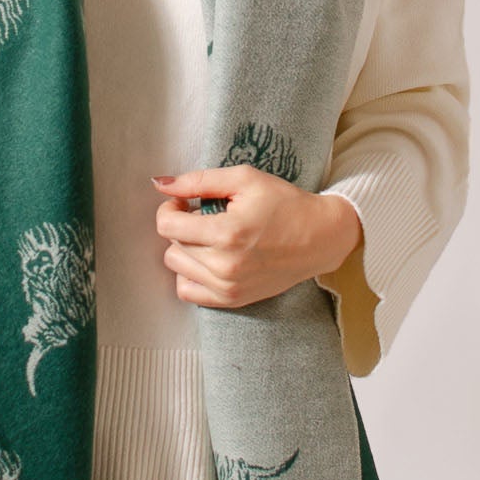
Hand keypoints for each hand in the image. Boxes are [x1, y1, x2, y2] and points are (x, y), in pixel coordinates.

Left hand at [151, 166, 363, 308]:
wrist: (320, 237)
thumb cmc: (285, 203)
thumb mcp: (244, 179)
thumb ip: (198, 180)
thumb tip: (159, 183)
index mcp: (226, 233)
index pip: (166, 226)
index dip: (170, 208)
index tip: (185, 202)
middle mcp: (224, 265)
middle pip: (171, 245)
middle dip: (180, 226)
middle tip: (202, 216)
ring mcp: (228, 287)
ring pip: (177, 268)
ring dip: (185, 249)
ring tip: (208, 237)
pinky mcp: (233, 300)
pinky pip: (187, 292)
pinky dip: (190, 274)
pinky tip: (208, 258)